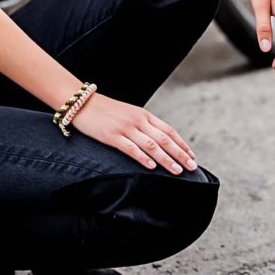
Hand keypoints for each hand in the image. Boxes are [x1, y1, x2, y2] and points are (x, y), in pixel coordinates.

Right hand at [71, 93, 197, 174]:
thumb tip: (158, 140)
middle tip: (192, 167)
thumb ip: (143, 124)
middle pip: (164, 139)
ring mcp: (125, 128)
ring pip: (151, 145)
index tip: (192, 156)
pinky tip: (152, 167)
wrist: (81, 102)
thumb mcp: (128, 113)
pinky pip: (131, 148)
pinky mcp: (111, 136)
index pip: (168, 130)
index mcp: (143, 114)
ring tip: (177, 171)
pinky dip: (143, 158)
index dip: (182, 144)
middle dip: (180, 154)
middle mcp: (137, 120)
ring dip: (166, 159)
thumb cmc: (105, 110)